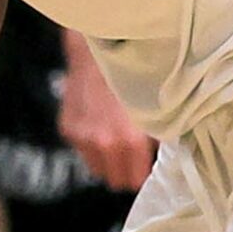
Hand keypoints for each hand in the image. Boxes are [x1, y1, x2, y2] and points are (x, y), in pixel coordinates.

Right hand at [58, 57, 154, 191]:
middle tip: (134, 154)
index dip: (143, 173)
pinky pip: (83, 150)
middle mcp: (102, 144)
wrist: (98, 50)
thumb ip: (160, 138)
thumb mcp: (157, 107)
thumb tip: (165, 159)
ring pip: (97, 168)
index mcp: (129, 141)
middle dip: (126, 169)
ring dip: (107, 159)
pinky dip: (92, 142)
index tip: (148, 165)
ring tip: (116, 137)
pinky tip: (100, 122)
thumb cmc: (135, 75)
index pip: (135, 181)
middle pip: (115, 180)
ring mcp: (81, 137)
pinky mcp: (67, 129)